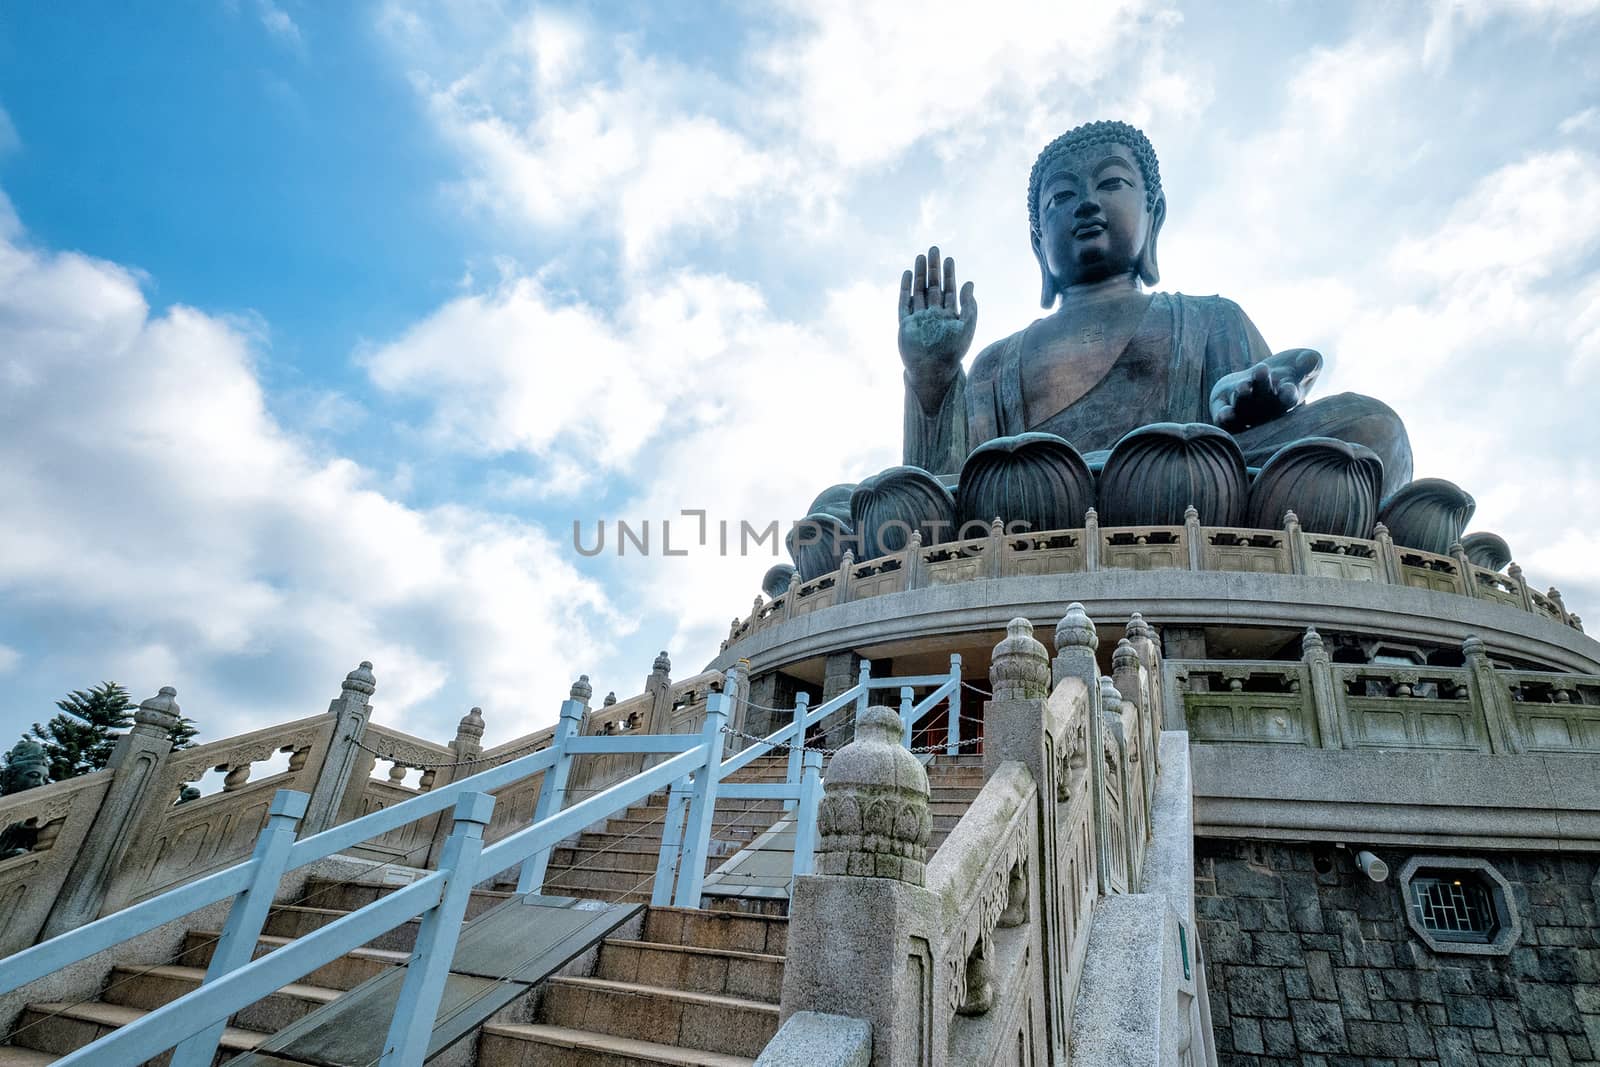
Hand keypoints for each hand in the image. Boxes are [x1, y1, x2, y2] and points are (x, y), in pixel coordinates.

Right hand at [898, 245, 976, 413]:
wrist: (932, 370)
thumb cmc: (952, 351)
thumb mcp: (967, 325)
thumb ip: (970, 305)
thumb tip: (970, 283)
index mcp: (949, 316)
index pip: (949, 290)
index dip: (949, 274)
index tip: (949, 259)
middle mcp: (933, 315)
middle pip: (932, 286)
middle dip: (933, 268)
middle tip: (934, 249)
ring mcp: (918, 318)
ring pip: (918, 291)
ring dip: (919, 274)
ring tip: (920, 256)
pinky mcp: (905, 324)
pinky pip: (904, 303)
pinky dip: (906, 288)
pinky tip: (908, 274)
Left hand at [1210, 348, 1322, 431]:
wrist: (1259, 376)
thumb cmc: (1289, 371)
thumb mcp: (1304, 362)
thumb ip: (1311, 362)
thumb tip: (1308, 359)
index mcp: (1286, 399)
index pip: (1289, 398)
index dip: (1289, 394)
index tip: (1289, 388)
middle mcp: (1265, 409)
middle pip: (1264, 400)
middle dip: (1263, 386)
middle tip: (1262, 370)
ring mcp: (1244, 412)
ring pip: (1243, 408)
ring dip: (1243, 399)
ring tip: (1243, 387)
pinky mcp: (1223, 409)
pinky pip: (1224, 418)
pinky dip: (1224, 418)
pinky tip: (1224, 414)